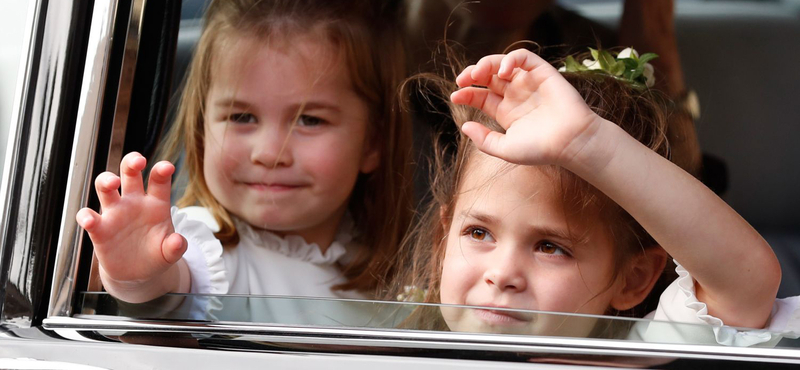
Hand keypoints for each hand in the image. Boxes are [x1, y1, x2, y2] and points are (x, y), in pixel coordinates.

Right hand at [76, 152, 187, 301]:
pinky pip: (88, 217)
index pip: (158, 181)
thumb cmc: (156, 255)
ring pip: (105, 187)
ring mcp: (115, 213)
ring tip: (113, 182)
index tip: (167, 167)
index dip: (162, 171)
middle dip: (131, 162)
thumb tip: (178, 241)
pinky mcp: (99, 229)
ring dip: (106, 180)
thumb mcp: (170, 253)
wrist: (138, 274)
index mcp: (155, 203)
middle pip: (129, 173)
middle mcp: (134, 202)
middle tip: (138, 161)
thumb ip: (176, 247)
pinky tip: (90, 220)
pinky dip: (86, 216)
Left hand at [450, 49, 599, 166]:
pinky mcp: (543, 72)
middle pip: (488, 77)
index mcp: (505, 112)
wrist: (570, 143)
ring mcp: (529, 83)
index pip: (481, 96)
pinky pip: (524, 57)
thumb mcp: (505, 148)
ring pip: (502, 64)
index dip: (466, 93)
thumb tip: (464, 125)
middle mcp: (516, 95)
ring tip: (476, 74)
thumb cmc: (541, 149)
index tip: (455, 96)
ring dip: (486, 64)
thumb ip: (484, 140)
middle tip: (462, 80)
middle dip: (472, 75)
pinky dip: (510, 58)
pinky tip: (502, 70)